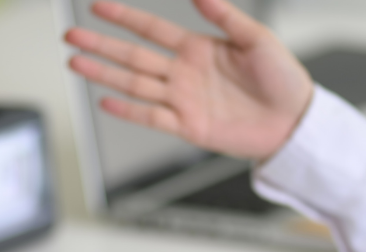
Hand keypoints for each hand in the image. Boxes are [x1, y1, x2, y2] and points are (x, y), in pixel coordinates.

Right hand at [63, 0, 312, 160]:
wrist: (294, 122)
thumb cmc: (282, 80)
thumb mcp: (257, 39)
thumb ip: (226, 17)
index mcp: (197, 49)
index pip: (151, 30)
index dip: (124, 18)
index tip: (97, 6)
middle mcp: (183, 74)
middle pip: (132, 56)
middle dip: (100, 46)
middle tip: (71, 36)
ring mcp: (182, 100)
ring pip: (134, 84)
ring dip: (103, 74)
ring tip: (76, 64)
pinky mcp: (187, 127)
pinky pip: (151, 116)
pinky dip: (128, 109)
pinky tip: (106, 100)